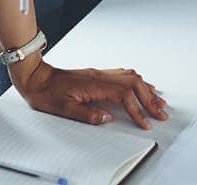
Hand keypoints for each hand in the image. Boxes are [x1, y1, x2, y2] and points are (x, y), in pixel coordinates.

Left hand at [12, 58, 167, 129]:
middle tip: (161, 113)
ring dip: (146, 89)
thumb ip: (87, 114)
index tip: (145, 123)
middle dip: (149, 100)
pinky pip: (123, 75)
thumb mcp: (63, 110)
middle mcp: (100, 76)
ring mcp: (99, 73)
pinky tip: (142, 86)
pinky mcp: (97, 74)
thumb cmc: (46, 93)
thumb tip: (107, 118)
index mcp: (94, 84)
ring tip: (157, 101)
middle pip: (134, 84)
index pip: (125, 96)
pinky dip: (137, 82)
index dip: (138, 110)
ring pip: (131, 77)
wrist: (36, 78)